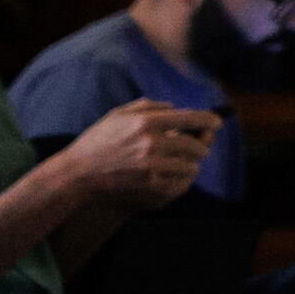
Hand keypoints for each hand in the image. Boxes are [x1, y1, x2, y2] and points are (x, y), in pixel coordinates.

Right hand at [67, 99, 216, 208]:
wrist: (76, 175)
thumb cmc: (97, 142)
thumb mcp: (119, 115)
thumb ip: (149, 107)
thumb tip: (175, 108)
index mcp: (147, 122)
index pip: (191, 119)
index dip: (209, 121)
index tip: (218, 123)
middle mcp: (152, 143)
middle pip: (195, 144)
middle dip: (200, 145)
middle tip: (200, 146)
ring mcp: (151, 167)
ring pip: (189, 165)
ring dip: (191, 164)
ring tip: (187, 162)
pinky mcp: (149, 186)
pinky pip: (178, 183)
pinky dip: (181, 179)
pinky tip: (176, 175)